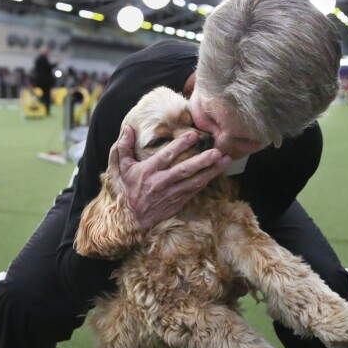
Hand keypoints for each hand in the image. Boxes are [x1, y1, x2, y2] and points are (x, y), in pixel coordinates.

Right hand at [115, 126, 232, 229]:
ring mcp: (172, 193)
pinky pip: (195, 190)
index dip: (180, 145)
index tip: (193, 135)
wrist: (133, 219)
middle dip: (202, 161)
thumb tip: (128, 128)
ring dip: (211, 171)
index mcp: (148, 171)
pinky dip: (207, 180)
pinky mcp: (179, 201)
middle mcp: (161, 182)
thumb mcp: (122, 168)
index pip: (166, 156)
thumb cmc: (129, 189)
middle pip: (185, 170)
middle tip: (217, 152)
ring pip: (194, 181)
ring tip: (225, 160)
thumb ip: (124, 147)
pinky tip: (217, 172)